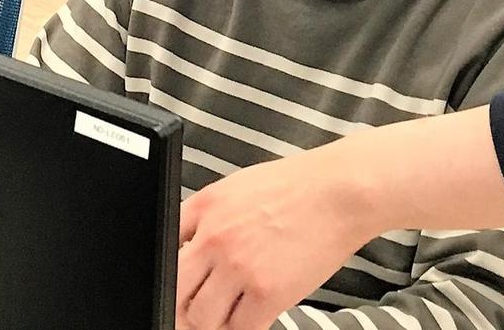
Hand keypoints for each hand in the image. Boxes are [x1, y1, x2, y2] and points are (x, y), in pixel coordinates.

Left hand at [176, 147, 369, 329]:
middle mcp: (215, 238)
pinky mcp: (268, 293)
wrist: (340, 191)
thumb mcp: (238, 188)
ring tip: (230, 311)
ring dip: (213, 320)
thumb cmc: (296, 187)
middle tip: (197, 308)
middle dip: (183, 304)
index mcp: (204, 207)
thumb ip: (208, 217)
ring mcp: (240, 268)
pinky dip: (244, 326)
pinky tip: (254, 313)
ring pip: (202, 318)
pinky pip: (241, 329)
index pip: (163, 251)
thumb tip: (189, 248)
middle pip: (174, 291)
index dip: (168, 274)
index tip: (178, 285)